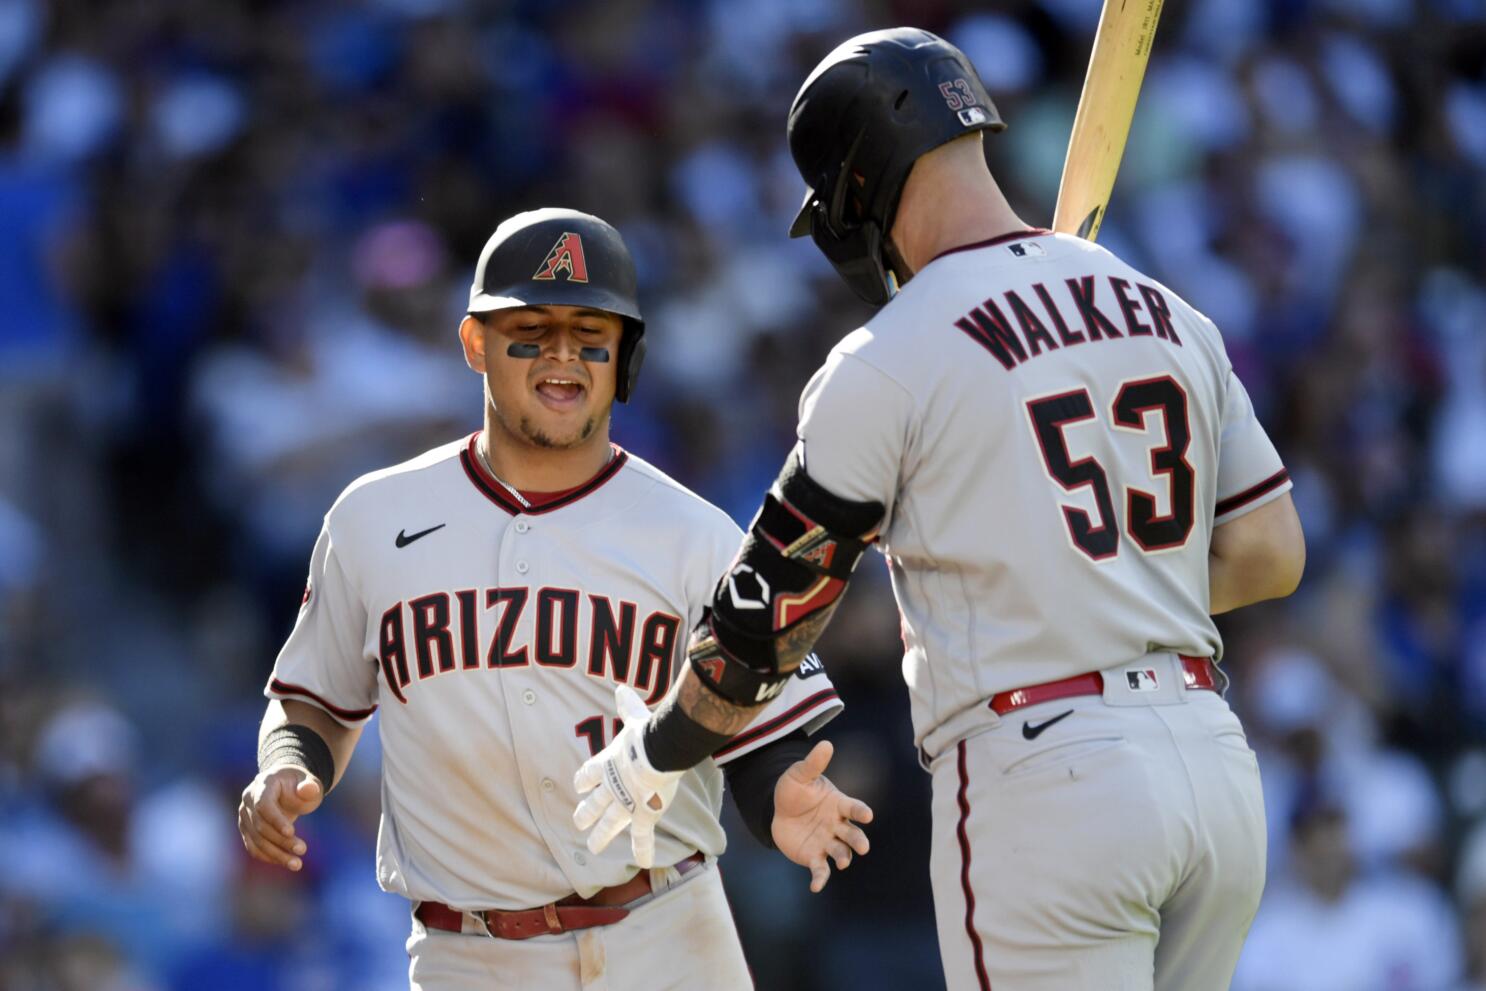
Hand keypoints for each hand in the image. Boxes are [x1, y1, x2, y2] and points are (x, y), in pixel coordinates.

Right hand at [237, 766, 323, 871]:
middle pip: (260, 826)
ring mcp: (245, 815)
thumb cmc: (299, 784)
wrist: (286, 785)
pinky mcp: (247, 829)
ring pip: (256, 840)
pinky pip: (254, 847)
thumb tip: (309, 789)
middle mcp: (249, 799)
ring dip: (276, 854)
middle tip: (303, 849)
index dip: (275, 820)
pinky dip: (269, 856)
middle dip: (282, 840)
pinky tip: (286, 862)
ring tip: (297, 864)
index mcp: (263, 783)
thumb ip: (310, 786)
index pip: (264, 804)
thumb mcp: (309, 782)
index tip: (291, 832)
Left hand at [573, 685, 684, 867]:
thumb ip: (627, 706)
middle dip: (586, 813)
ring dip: (601, 836)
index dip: (583, 781)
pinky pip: (642, 836)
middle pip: (593, 803)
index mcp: (607, 764)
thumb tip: (621, 688)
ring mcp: (625, 804)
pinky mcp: (642, 815)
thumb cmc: (645, 733)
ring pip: (609, 824)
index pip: (588, 775)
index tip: (579, 787)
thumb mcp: (634, 717)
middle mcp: (611, 787)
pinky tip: (643, 864)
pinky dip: (643, 850)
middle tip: (578, 822)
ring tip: (593, 847)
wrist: (657, 754)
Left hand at [771, 740, 872, 892]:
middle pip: (853, 835)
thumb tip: (826, 744)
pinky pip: (820, 869)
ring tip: (842, 862)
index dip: (861, 811)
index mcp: (838, 805)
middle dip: (859, 841)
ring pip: (841, 853)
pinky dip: (820, 879)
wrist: (778, 811)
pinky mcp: (814, 857)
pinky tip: (815, 887)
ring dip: (843, 858)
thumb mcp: (800, 775)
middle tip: (863, 847)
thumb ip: (813, 764)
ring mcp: (827, 843)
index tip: (868, 814)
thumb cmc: (794, 790)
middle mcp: (837, 826)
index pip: (854, 808)